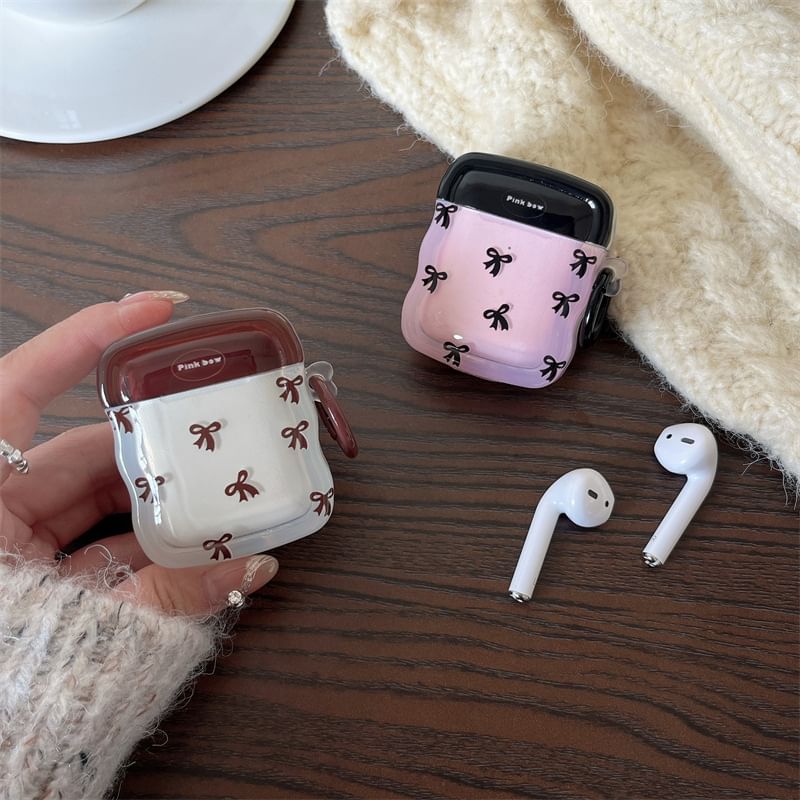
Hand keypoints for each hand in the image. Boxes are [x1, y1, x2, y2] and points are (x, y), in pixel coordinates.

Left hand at [0, 294, 277, 613]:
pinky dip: (149, 542)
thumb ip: (171, 594)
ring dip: (162, 499)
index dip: (85, 336)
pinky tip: (199, 541)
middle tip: (215, 429)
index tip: (156, 307)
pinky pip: (101, 544)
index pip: (21, 387)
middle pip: (84, 452)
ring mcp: (17, 544)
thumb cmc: (2, 667)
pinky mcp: (38, 577)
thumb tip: (255, 566)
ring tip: (219, 490)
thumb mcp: (80, 624)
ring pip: (100, 501)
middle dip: (154, 445)